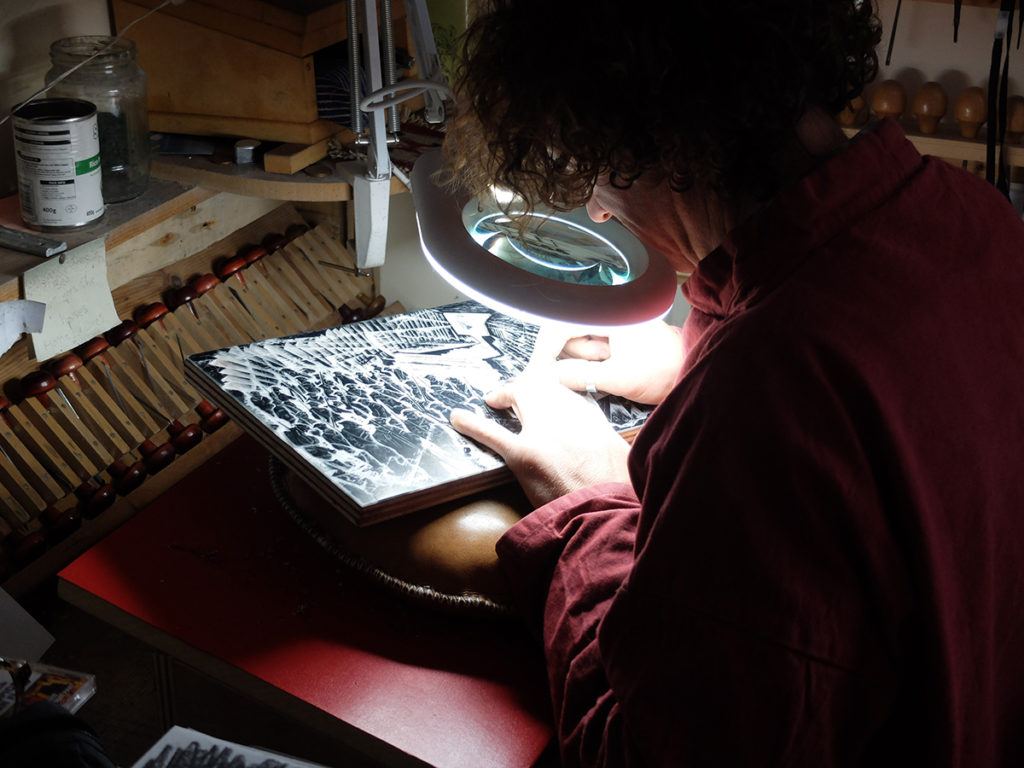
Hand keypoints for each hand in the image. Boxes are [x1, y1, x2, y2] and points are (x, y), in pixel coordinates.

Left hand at [450, 374, 630, 507]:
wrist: (607, 514)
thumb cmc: (615, 490)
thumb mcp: (615, 450)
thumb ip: (598, 433)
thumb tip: (587, 431)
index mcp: (591, 415)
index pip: (564, 384)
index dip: (549, 385)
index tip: (542, 387)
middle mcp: (568, 414)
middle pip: (541, 383)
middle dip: (526, 387)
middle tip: (514, 395)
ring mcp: (544, 432)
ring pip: (519, 396)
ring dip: (505, 395)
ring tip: (493, 399)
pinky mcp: (524, 455)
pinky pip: (493, 434)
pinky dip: (472, 425)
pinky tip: (457, 418)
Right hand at [535, 321, 684, 404]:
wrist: (694, 373)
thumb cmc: (662, 371)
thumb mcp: (618, 378)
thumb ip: (579, 376)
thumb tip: (547, 377)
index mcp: (609, 312)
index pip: (563, 323)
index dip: (546, 348)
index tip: (538, 370)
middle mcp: (610, 312)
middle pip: (570, 332)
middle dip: (570, 358)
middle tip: (573, 378)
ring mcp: (616, 325)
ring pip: (583, 343)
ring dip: (583, 363)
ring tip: (602, 376)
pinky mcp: (621, 337)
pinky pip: (595, 348)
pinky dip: (593, 364)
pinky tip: (604, 375)